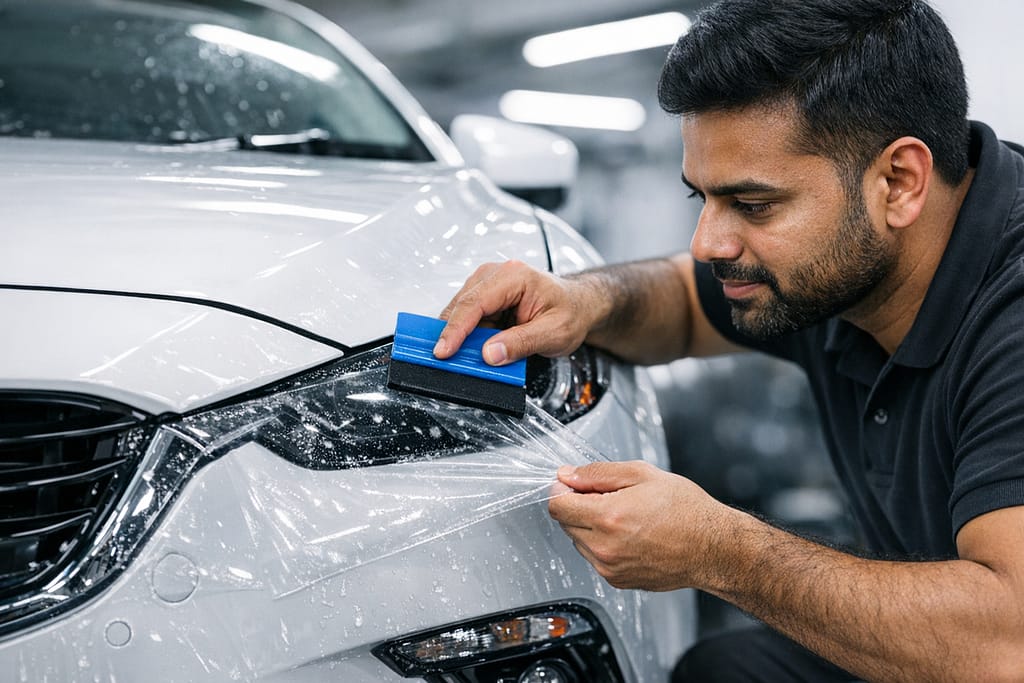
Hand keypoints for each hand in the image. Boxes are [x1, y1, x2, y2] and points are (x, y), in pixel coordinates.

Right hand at [434, 260, 602, 364]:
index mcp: (514, 276)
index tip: (443, 351)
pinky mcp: (486, 297)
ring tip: (475, 356)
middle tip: (451, 361)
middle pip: (462, 306)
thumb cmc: (571, 312)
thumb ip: (521, 343)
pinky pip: (469, 318)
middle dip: (455, 336)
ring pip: (461, 313)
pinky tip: (482, 347)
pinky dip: (471, 336)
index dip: (455, 330)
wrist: (579, 305)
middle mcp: (497, 274)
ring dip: (465, 337)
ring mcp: (489, 283)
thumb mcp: (554, 333)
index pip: (475, 303)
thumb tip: (490, 354)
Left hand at [548, 461, 725, 590]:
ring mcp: (610, 568)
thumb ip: (598, 473)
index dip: (563, 489)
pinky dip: (603, 544)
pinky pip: (595, 557)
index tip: (573, 483)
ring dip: (590, 526)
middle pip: (565, 523)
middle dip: (578, 506)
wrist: (713, 548)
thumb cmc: (686, 511)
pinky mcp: (617, 581)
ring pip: (579, 541)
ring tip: (625, 517)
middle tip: (608, 496)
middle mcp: (604, 547)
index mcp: (608, 517)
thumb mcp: (642, 474)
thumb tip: (568, 475)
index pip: (557, 505)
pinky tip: (630, 535)